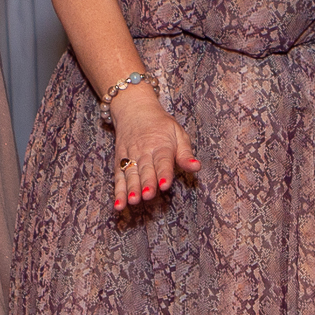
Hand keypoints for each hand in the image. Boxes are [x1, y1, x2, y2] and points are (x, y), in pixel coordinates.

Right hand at [108, 86, 196, 211]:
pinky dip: (118, 192)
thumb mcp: (178, 133)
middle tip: (148, 195)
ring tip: (133, 201)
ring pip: (131, 175)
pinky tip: (119, 205)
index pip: (163, 160)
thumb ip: (186, 153)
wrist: (134, 110)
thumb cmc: (161, 125)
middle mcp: (144, 152)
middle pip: (145, 169)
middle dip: (147, 183)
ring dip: (131, 189)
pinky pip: (118, 178)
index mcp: (161, 145)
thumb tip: (197, 167)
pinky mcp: (120, 162)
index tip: (165, 185)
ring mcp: (130, 157)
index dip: (164, 173)